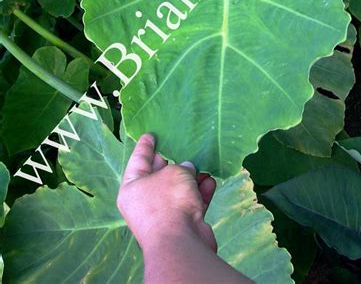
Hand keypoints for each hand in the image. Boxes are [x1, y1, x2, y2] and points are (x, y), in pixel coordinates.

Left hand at [117, 133, 216, 253]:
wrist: (180, 243)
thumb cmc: (169, 201)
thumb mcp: (175, 173)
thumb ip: (182, 167)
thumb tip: (188, 169)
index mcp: (132, 188)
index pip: (138, 160)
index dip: (145, 146)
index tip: (150, 134)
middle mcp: (144, 202)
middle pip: (159, 176)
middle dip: (172, 162)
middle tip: (180, 145)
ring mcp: (163, 216)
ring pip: (178, 190)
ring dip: (192, 178)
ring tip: (203, 164)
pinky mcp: (181, 226)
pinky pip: (191, 203)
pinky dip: (200, 193)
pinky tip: (211, 182)